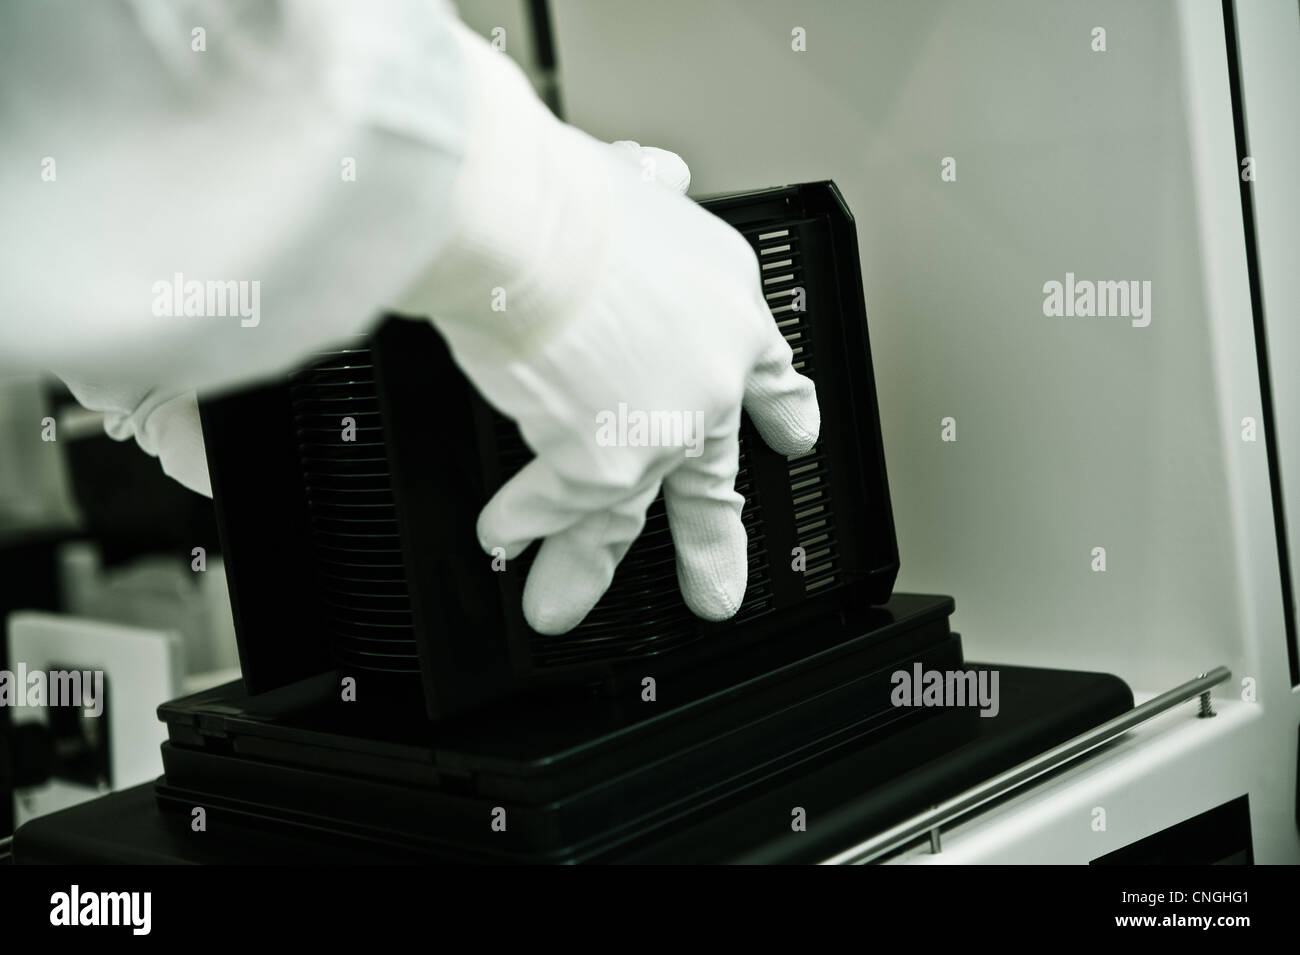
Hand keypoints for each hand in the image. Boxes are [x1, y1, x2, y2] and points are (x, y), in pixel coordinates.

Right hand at [396, 23, 818, 633]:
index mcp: (730, 312)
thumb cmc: (574, 198)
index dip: (783, 415)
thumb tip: (657, 174)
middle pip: (713, 479)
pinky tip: (502, 538)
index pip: (771, 378)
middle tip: (718, 590)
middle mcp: (708, 383)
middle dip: (712, 540)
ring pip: (623, 519)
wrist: (530, 229)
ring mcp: (661, 434)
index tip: (793, 439)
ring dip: (587, 569)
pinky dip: (521, 521)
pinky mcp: (601, 466)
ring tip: (562, 608)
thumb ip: (653, 194)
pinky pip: (553, 507)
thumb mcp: (639, 185)